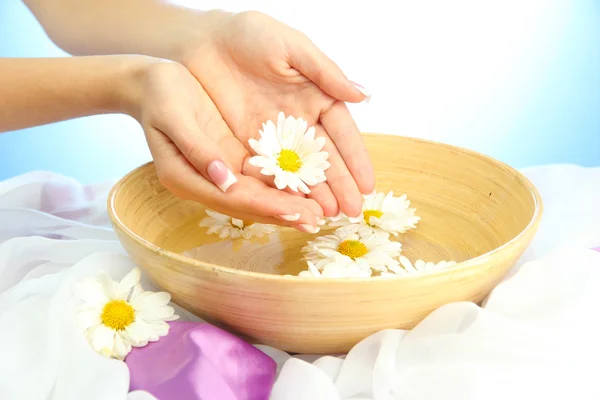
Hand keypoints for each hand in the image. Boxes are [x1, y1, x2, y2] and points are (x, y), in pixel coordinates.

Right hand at [127, 59, 323, 230]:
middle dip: (282, 213)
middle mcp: (203, 182)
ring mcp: (218, 174)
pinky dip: (280, 186)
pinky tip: (304, 190)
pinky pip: (257, 178)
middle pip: (247, 204)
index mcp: (184, 177)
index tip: (295, 213)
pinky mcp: (229, 160)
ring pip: (256, 196)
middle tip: (316, 221)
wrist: (151, 84)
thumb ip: (197, 149)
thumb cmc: (159, 94)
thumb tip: (224, 180)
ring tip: (316, 214)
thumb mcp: (173, 115)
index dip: (265, 205)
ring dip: (285, 206)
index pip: (232, 197)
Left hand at [179, 11, 375, 217]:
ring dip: (313, 194)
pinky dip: (279, 189)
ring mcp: (274, 137)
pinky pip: (266, 171)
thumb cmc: (250, 35)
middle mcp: (299, 122)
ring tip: (327, 216)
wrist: (204, 41)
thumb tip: (363, 95)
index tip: (368, 185)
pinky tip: (292, 206)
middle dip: (339, 185)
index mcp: (317, 98)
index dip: (355, 159)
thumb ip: (324, 72)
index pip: (342, 134)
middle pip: (323, 159)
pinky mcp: (248, 146)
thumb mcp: (291, 47)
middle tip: (352, 212)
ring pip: (298, 171)